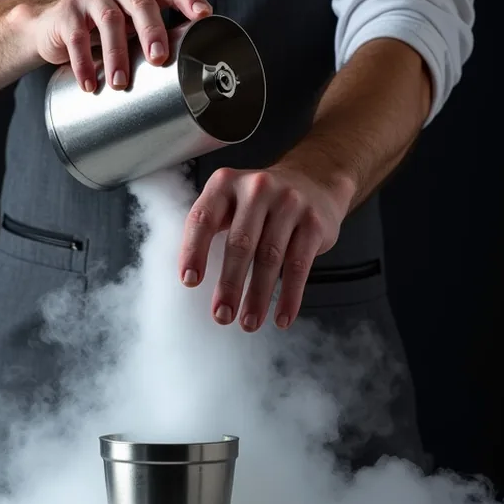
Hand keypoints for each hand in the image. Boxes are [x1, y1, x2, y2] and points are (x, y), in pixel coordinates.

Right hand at [30, 0, 211, 91]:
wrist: (55, 25)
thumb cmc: (106, 27)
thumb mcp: (135, 24)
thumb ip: (158, 34)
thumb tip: (190, 69)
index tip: (203, 15)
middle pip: (142, 3)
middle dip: (152, 32)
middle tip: (158, 58)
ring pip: (110, 21)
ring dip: (117, 55)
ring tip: (120, 83)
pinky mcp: (68, 11)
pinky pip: (77, 37)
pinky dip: (84, 63)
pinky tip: (89, 84)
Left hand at [178, 165, 351, 330]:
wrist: (314, 180)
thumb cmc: (261, 202)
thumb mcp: (230, 202)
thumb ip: (210, 229)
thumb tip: (191, 279)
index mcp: (225, 184)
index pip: (203, 218)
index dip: (194, 251)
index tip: (189, 281)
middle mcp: (257, 189)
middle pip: (240, 243)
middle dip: (229, 285)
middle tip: (221, 314)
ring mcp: (289, 203)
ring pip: (270, 258)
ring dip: (258, 296)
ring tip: (249, 322)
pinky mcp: (314, 223)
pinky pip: (299, 265)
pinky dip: (290, 296)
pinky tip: (282, 316)